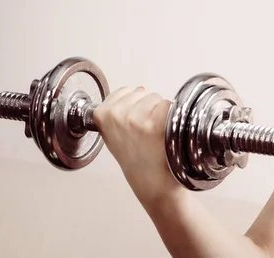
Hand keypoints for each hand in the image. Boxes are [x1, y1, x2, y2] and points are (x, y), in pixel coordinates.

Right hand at [93, 86, 183, 207]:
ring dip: (160, 113)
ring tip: (154, 135)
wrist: (153, 183)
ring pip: (156, 98)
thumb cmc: (137, 160)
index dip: (134, 105)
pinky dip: (171, 118)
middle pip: (142, 93)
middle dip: (148, 108)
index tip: (133, 125)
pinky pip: (169, 106)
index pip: (124, 91)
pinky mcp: (155, 124)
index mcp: (102, 116)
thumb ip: (119, 110)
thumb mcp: (114, 135)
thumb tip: (138, 89)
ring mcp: (135, 119)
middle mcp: (117, 116)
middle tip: (145, 133)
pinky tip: (164, 135)